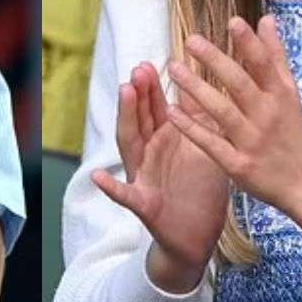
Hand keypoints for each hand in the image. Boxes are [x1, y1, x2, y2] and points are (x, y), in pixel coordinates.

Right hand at [91, 62, 227, 292]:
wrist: (198, 237)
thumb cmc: (200, 190)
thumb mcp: (204, 149)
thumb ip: (199, 121)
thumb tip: (202, 86)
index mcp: (165, 140)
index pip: (155, 109)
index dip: (151, 88)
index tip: (150, 64)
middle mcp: (150, 154)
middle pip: (140, 120)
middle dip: (138, 95)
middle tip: (139, 70)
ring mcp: (144, 177)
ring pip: (130, 145)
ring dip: (126, 119)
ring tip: (124, 95)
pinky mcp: (144, 205)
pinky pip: (125, 195)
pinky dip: (110, 187)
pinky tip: (97, 177)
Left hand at [165, 15, 301, 240]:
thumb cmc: (292, 130)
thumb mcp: (289, 91)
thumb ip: (274, 55)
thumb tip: (265, 18)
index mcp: (279, 95)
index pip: (263, 65)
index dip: (249, 43)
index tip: (233, 21)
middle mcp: (267, 116)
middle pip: (239, 85)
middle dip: (216, 61)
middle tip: (191, 41)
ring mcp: (252, 141)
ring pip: (222, 112)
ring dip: (197, 90)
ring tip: (174, 69)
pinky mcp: (238, 165)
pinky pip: (211, 144)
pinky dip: (192, 128)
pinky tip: (171, 112)